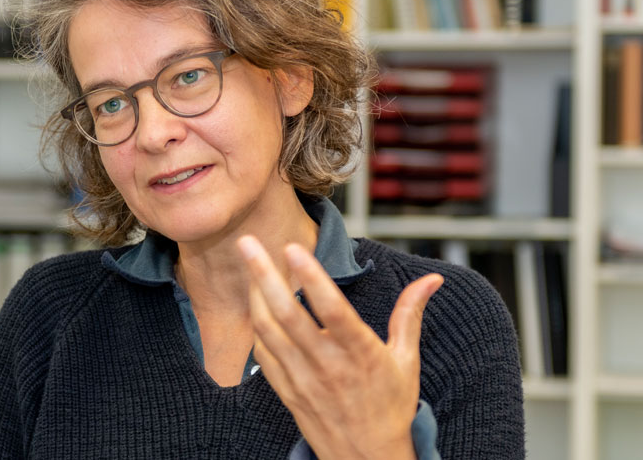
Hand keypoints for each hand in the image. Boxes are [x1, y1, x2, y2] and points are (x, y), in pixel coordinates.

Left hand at [237, 235, 442, 459]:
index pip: (332, 308)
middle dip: (263, 274)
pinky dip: (256, 325)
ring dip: (254, 294)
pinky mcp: (286, 390)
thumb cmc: (390, 408)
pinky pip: (262, 353)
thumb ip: (409, 314)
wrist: (367, 459)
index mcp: (360, 353)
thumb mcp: (406, 360)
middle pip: (287, 313)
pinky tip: (256, 303)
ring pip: (268, 330)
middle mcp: (327, 364)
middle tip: (248, 243)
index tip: (294, 247)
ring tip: (249, 263)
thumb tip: (432, 279)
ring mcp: (302, 378)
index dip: (311, 276)